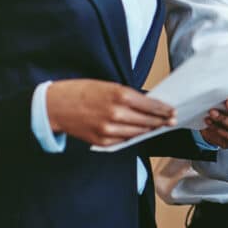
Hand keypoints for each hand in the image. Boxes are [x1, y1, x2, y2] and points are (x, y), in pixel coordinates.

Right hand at [46, 79, 174, 146]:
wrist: (56, 106)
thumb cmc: (82, 92)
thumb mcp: (108, 85)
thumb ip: (128, 96)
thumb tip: (147, 104)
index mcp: (119, 95)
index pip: (150, 105)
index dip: (164, 109)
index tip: (172, 111)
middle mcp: (116, 114)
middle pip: (147, 121)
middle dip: (161, 121)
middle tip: (171, 120)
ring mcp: (109, 130)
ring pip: (138, 133)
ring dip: (149, 130)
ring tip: (157, 126)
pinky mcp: (102, 141)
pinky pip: (124, 141)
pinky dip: (132, 136)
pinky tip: (138, 133)